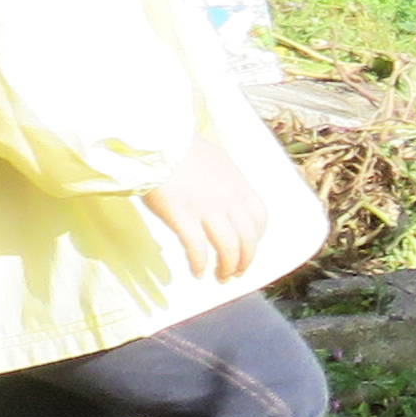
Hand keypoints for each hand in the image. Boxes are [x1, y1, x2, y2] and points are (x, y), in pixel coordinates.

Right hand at [142, 123, 274, 281]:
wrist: (155, 139)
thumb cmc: (178, 146)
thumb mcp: (214, 160)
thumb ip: (224, 180)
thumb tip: (223, 191)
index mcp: (238, 184)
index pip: (259, 218)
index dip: (256, 238)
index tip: (248, 247)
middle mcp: (228, 198)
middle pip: (248, 238)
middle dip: (245, 260)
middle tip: (236, 272)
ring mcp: (206, 207)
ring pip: (228, 247)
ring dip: (227, 267)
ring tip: (221, 277)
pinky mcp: (181, 214)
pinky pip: (198, 247)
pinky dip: (200, 263)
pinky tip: (197, 272)